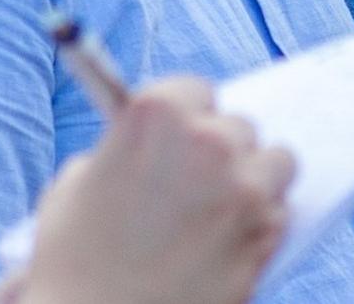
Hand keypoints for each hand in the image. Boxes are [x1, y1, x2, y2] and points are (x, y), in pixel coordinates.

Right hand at [17, 77, 292, 303]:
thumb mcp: (73, 188)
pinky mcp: (266, 234)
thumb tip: (155, 147)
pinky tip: (231, 245)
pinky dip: (263, 226)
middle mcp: (209, 141)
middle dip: (221, 153)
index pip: (196, 91)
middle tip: (196, 184)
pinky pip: (281, 213)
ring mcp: (244, 187)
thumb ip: (122, 153)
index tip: (181, 136)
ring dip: (255, 181)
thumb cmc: (72, 263)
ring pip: (275, 162)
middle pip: (238, 127)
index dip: (186, 119)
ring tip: (223, 211)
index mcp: (157, 116)